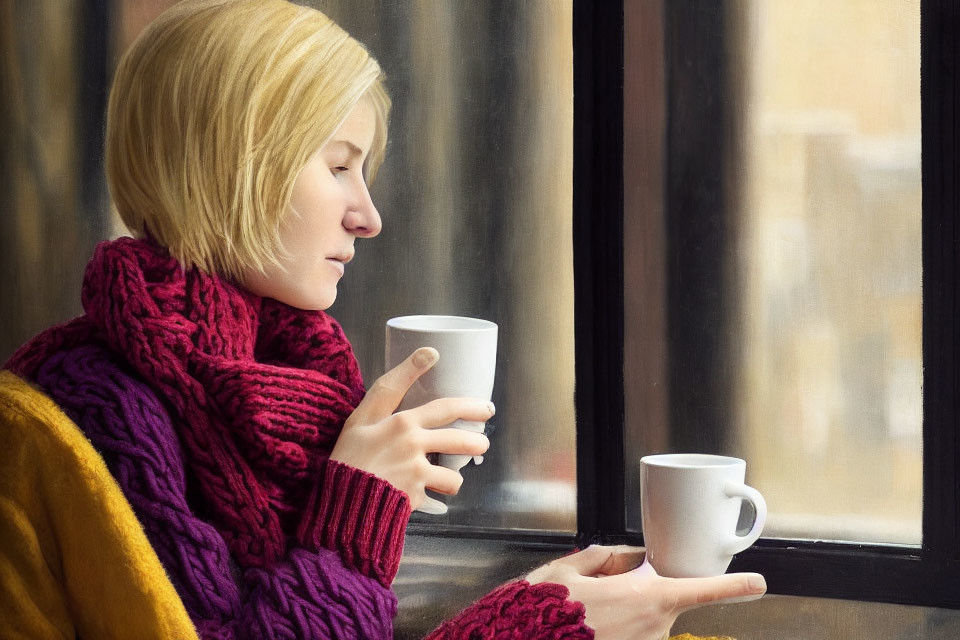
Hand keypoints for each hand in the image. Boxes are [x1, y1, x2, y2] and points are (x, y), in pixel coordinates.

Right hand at [329, 347, 492, 510]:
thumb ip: (392, 386)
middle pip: (459, 441)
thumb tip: (429, 352)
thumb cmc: (348, 452)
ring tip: (451, 478)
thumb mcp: (362, 416)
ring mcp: (415, 474)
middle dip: (477, 442)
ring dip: (455, 478)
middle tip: (482, 444)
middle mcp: (413, 446)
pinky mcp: (413, 498)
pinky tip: (427, 497)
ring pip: (453, 476)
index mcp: (402, 423)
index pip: (445, 408)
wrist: (337, 497)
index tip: (486, 407)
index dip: (469, 406)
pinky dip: (433, 498)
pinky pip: (434, 498)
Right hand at [526, 545, 766, 639]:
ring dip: (622, 615)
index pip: (700, 590)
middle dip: (636, 593)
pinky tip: (589, 625)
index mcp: (643, 597)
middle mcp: (651, 628)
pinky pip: (630, 635)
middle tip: (593, 596)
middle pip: (659, 600)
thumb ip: (606, 558)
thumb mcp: (569, 570)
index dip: (734, 587)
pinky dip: (613, 628)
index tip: (758, 583)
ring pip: (643, 621)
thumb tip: (628, 559)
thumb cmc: (543, 611)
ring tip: (584, 615)